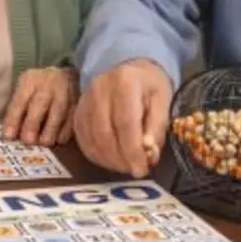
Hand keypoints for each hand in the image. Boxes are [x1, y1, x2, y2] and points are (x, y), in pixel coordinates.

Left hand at [3, 67, 77, 145]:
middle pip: (40, 102)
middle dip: (33, 123)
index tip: (9, 136)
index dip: (13, 118)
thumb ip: (18, 110)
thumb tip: (10, 135)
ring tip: (45, 143)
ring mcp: (66, 90)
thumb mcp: (25, 91)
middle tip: (28, 141)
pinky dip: (67, 129)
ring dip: (51, 128)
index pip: (20, 100)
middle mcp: (48, 83)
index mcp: (30, 80)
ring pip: (59, 109)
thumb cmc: (39, 89)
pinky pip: (73, 115)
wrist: (66, 76)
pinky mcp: (79, 100)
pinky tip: (60, 140)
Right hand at [74, 58, 172, 177]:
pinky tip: (111, 161)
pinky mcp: (78, 112)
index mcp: (124, 82)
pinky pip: (83, 139)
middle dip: (120, 159)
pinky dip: (96, 155)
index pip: (125, 122)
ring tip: (126, 167)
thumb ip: (157, 127)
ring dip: (108, 160)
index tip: (141, 169)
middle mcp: (99, 89)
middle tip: (135, 171)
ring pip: (91, 139)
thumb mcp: (163, 101)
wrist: (130, 70)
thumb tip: (148, 153)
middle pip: (105, 133)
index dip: (132, 150)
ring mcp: (85, 100)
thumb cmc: (149, 86)